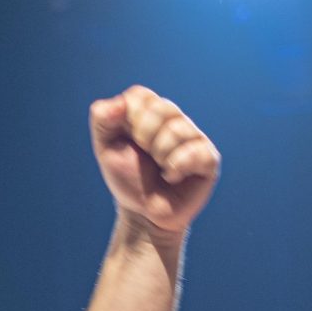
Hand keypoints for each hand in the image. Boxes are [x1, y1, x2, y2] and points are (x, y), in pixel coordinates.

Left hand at [88, 86, 219, 235]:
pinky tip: (173, 178)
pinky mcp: (209, 158)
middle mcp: (175, 119)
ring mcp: (194, 137)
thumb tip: (120, 103)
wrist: (143, 214)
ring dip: (160, 156)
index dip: (130, 120)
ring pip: (178, 130)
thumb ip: (102, 119)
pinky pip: (195, 152)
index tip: (129, 141)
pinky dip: (176, 168)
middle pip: (163, 108)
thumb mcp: (105, 148)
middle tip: (145, 156)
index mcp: (150, 111)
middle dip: (145, 136)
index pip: (141, 95)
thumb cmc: (127, 179)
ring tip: (160, 169)